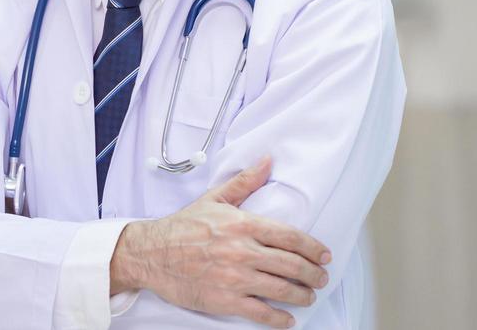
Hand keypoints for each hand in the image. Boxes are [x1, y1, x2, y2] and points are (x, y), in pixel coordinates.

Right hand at [108, 156, 330, 327]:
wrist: (152, 254)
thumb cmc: (183, 226)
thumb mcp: (215, 199)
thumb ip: (245, 182)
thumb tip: (267, 161)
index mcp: (243, 225)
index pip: (290, 237)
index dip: (314, 248)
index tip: (324, 255)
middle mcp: (243, 251)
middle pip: (292, 265)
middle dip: (313, 274)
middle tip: (321, 278)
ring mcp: (235, 278)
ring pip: (282, 289)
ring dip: (302, 295)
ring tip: (309, 296)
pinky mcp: (225, 300)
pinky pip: (261, 313)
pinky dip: (280, 318)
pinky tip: (288, 318)